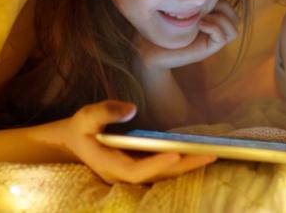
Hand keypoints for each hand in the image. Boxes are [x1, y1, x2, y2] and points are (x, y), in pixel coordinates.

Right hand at [58, 100, 215, 183]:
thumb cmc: (81, 128)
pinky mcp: (139, 168)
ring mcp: (132, 174)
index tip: (175, 154)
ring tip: (211, 154)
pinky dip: (180, 164)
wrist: (74, 142)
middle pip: (157, 176)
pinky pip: (162, 170)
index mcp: (109, 165)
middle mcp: (123, 175)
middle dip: (184, 167)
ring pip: (163, 176)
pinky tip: (197, 153)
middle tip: (209, 154)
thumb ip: (105, 111)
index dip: (156, 165)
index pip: (135, 171)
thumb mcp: (86, 116)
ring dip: (187, 166)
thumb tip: (131, 108)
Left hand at [138, 0, 238, 69]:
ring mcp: (210, 40)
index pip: (229, 7)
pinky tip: (200, 24)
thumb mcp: (176, 7)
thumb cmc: (158, 27)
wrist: (148, 50)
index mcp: (208, 18)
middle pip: (235, 17)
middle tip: (205, 7)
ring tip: (202, 17)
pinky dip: (215, 28)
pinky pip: (224, 37)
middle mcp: (212, 30)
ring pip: (234, 29)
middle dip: (224, 8)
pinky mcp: (206, 50)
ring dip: (221, 19)